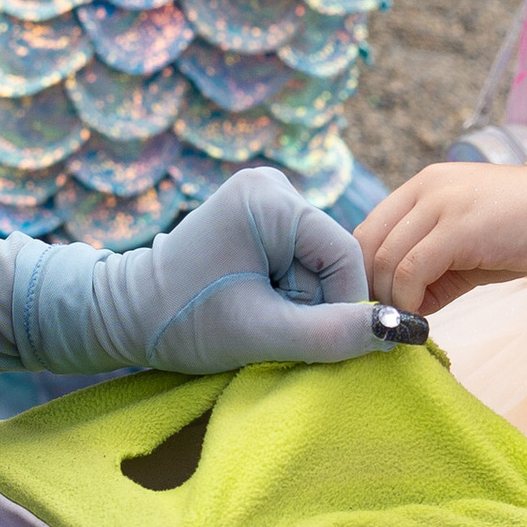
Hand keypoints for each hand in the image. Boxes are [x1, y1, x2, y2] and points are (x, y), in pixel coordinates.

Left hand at [81, 166, 386, 372]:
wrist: (124, 316)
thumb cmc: (182, 323)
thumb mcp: (261, 334)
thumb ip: (330, 334)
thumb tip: (401, 334)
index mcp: (269, 198)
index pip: (345, 255)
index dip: (342, 306)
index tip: (314, 341)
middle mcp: (270, 185)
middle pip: (331, 259)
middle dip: (310, 303)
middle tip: (266, 327)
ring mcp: (263, 198)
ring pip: (316, 264)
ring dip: (297, 301)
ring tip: (252, 316)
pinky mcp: (257, 217)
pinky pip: (297, 260)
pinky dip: (285, 292)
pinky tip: (252, 304)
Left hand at [358, 158, 526, 317]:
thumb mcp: (468, 248)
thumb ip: (432, 271)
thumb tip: (401, 309)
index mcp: (422, 186)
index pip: (366, 231)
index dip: (363, 274)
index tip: (377, 307)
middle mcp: (424, 188)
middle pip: (366, 245)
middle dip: (369, 291)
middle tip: (384, 323)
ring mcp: (440, 204)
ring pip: (383, 261)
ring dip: (388, 302)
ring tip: (404, 325)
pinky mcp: (457, 228)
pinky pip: (410, 271)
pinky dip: (407, 302)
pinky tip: (422, 319)